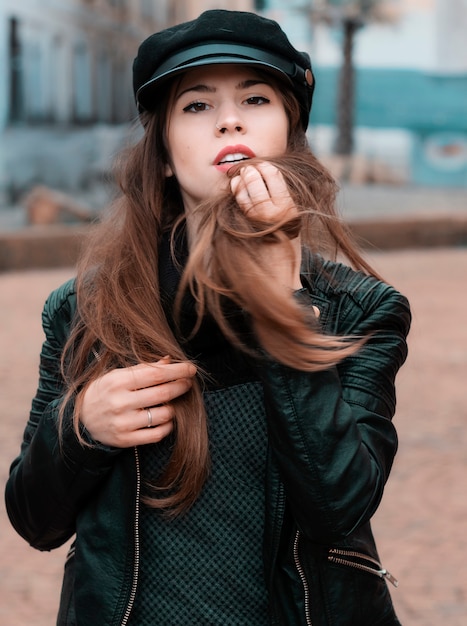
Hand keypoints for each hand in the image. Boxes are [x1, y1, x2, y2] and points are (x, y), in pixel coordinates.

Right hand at [80, 357, 195, 447]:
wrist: (82, 419)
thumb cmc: (104, 391)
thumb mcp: (118, 374)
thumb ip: (143, 368)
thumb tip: (169, 361)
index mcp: (118, 381)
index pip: (156, 374)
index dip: (177, 371)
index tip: (191, 368)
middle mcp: (120, 402)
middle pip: (163, 393)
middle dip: (181, 386)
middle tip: (188, 382)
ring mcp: (123, 423)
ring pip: (163, 415)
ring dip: (175, 407)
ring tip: (173, 401)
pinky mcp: (126, 440)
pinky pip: (157, 434)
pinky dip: (168, 425)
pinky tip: (166, 418)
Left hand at [230, 162, 301, 289]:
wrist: (277, 275)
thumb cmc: (284, 247)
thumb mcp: (291, 220)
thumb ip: (281, 199)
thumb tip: (264, 174)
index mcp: (290, 208)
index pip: (274, 175)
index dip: (265, 167)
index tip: (261, 166)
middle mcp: (275, 211)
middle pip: (257, 178)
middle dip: (250, 171)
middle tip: (247, 170)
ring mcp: (258, 219)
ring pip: (245, 188)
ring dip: (241, 180)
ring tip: (239, 178)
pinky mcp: (245, 226)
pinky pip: (237, 203)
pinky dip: (235, 193)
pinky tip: (235, 190)